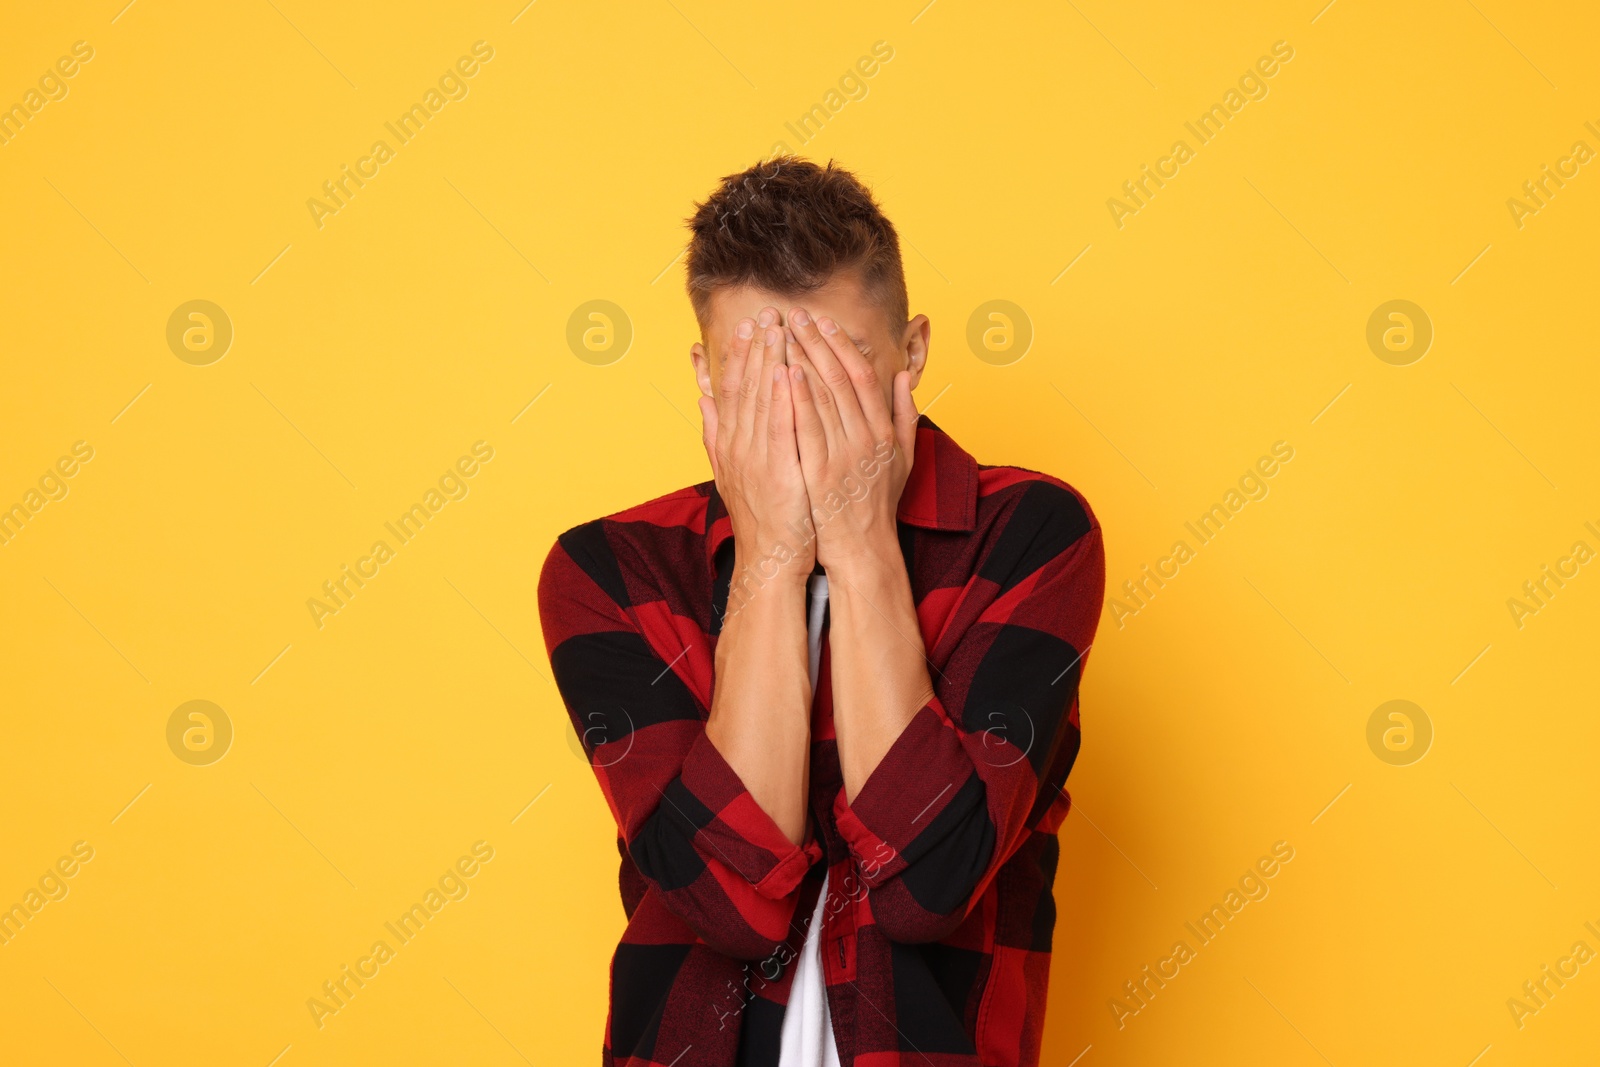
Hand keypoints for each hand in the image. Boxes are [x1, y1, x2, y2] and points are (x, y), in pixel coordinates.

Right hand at [698, 308, 814, 584]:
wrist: (770, 557)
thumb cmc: (763, 514)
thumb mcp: (731, 468)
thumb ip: (716, 431)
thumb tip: (703, 398)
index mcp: (730, 442)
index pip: (733, 390)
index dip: (740, 355)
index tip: (749, 325)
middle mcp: (737, 445)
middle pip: (746, 387)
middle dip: (756, 347)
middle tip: (765, 313)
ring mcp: (754, 457)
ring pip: (761, 399)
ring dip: (769, 361)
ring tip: (777, 328)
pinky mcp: (775, 470)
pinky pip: (779, 427)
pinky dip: (781, 398)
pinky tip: (786, 371)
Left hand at [784, 307, 917, 574]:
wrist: (862, 548)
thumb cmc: (877, 503)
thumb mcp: (902, 457)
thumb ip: (904, 415)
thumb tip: (903, 377)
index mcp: (883, 430)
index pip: (862, 376)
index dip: (841, 345)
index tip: (823, 322)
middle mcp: (866, 437)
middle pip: (839, 377)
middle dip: (816, 342)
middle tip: (795, 316)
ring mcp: (843, 454)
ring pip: (821, 395)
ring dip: (801, 359)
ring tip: (782, 334)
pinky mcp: (820, 472)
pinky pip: (806, 427)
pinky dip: (795, 397)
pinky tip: (782, 373)